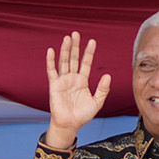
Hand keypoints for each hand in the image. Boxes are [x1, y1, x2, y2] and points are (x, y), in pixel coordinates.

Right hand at [43, 32, 110, 149]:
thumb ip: (102, 89)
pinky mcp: (54, 85)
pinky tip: (51, 51)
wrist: (70, 124)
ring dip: (65, 50)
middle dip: (76, 46)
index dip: (89, 52)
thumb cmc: (83, 115)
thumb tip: (108, 76)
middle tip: (76, 33)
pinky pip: (52, 71)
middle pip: (74, 59)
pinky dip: (51, 61)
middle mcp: (72, 78)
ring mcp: (62, 81)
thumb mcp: (97, 102)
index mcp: (82, 81)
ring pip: (64, 62)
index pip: (86, 63)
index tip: (92, 41)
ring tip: (67, 38)